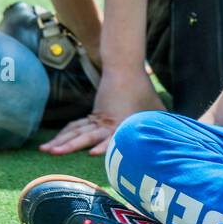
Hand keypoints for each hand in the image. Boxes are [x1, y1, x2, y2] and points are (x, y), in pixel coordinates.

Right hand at [38, 65, 164, 155]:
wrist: (125, 69)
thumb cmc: (144, 93)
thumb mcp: (156, 111)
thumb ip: (163, 127)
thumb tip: (177, 140)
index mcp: (121, 122)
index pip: (111, 137)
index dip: (103, 146)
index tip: (92, 154)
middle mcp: (106, 122)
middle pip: (84, 135)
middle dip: (69, 145)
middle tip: (53, 153)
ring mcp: (96, 118)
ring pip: (75, 130)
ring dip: (60, 141)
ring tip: (45, 150)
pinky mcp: (92, 116)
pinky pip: (76, 126)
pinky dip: (65, 135)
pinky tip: (54, 144)